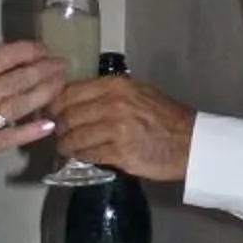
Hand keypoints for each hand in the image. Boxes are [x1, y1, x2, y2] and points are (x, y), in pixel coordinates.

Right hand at [0, 44, 66, 177]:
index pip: (1, 58)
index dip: (26, 51)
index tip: (41, 47)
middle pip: (18, 79)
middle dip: (43, 69)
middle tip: (61, 64)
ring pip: (20, 104)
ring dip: (44, 93)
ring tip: (61, 84)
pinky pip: (10, 137)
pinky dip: (31, 131)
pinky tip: (48, 124)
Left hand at [52, 72, 196, 182]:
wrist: (191, 142)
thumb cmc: (164, 118)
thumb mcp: (135, 94)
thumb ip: (105, 95)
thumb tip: (73, 102)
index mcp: (115, 86)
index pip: (69, 92)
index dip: (54, 105)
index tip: (51, 113)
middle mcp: (113, 104)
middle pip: (67, 116)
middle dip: (58, 127)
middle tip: (58, 134)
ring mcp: (115, 129)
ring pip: (74, 137)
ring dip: (66, 145)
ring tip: (66, 148)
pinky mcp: (119, 152)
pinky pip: (88, 155)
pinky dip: (81, 157)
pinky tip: (81, 156)